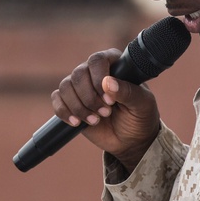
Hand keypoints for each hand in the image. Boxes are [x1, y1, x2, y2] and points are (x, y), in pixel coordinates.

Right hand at [52, 49, 160, 170]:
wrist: (131, 140)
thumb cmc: (140, 117)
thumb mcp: (142, 105)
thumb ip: (128, 92)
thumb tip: (108, 83)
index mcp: (114, 65)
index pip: (97, 60)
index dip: (99, 79)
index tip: (110, 100)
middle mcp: (94, 72)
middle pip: (78, 74)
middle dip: (89, 98)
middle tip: (106, 113)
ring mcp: (81, 87)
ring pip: (66, 87)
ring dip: (78, 107)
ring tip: (95, 121)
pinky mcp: (70, 102)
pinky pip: (57, 99)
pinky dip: (64, 111)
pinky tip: (77, 122)